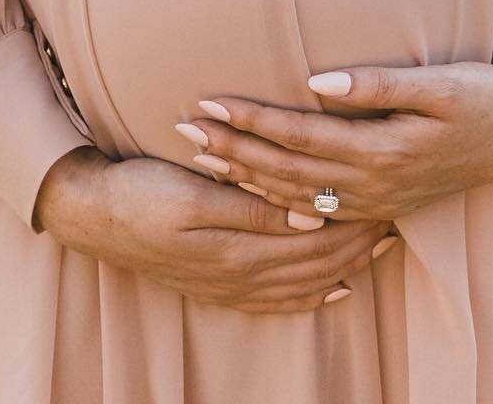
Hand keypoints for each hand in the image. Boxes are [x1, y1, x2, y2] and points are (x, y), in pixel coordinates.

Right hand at [34, 144, 398, 313]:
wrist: (96, 216)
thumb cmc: (143, 191)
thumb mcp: (195, 193)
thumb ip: (253, 206)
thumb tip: (308, 216)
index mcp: (239, 248)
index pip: (314, 240)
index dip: (353, 221)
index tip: (385, 197)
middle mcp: (241, 275)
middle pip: (317, 264)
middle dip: (359, 242)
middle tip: (396, 215)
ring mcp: (231, 285)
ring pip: (305, 282)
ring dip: (346, 266)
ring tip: (381, 245)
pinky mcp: (220, 285)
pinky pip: (279, 300)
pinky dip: (314, 295)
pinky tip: (337, 289)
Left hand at [176, 61, 492, 221]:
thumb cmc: (482, 96)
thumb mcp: (438, 82)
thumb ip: (376, 84)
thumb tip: (316, 81)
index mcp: (382, 151)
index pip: (298, 136)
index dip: (250, 120)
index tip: (207, 103)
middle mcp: (373, 185)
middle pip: (285, 171)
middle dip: (231, 152)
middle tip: (182, 131)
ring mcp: (376, 201)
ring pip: (296, 196)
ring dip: (245, 177)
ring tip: (203, 159)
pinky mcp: (382, 204)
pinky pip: (318, 209)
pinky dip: (278, 202)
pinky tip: (254, 193)